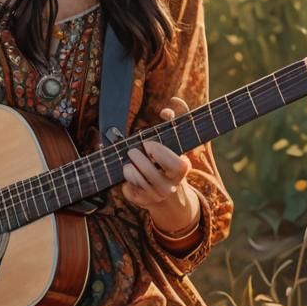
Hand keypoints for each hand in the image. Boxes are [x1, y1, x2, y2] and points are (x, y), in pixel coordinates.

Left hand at [120, 96, 192, 210]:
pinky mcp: (141, 201)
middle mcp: (170, 186)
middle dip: (138, 158)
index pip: (173, 163)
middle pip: (150, 172)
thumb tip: (171, 103)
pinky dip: (125, 181)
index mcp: (181, 169)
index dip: (158, 152)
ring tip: (129, 162)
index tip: (149, 144)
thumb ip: (177, 120)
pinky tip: (129, 174)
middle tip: (133, 150)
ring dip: (129, 168)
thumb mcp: (178, 142)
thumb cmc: (171, 161)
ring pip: (137, 181)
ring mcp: (155, 196)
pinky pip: (128, 190)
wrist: (169, 196)